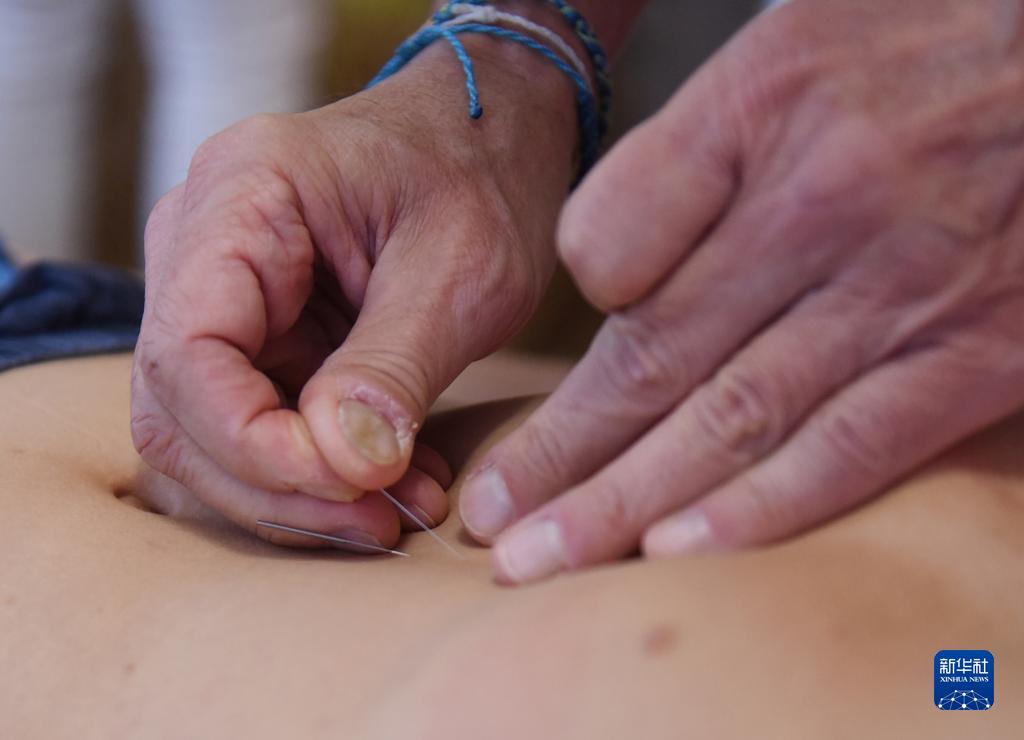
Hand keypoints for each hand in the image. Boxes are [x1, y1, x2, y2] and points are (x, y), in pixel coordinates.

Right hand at [131, 38, 577, 547]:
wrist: (488, 144)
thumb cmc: (479, 178)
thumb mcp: (459, 271)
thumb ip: (393, 368)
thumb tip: (340, 466)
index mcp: (242, 196)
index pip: (187, 349)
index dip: (249, 441)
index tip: (343, 485)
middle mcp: (205, 245)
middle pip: (183, 407)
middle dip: (277, 483)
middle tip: (380, 521)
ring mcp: (225, 295)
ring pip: (211, 432)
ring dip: (300, 491)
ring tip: (399, 510)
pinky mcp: (260, 335)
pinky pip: (261, 423)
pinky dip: (320, 470)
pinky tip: (394, 485)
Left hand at [460, 0, 1023, 582]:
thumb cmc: (921, 40)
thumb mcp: (787, 39)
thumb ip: (688, 158)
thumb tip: (606, 274)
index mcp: (756, 116)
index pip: (607, 242)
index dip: (573, 314)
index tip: (546, 370)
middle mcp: (817, 206)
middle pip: (652, 356)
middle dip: (559, 454)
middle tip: (489, 521)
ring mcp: (900, 288)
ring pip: (730, 418)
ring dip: (624, 501)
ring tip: (542, 557)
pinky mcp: (979, 354)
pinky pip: (851, 448)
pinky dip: (758, 509)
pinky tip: (676, 551)